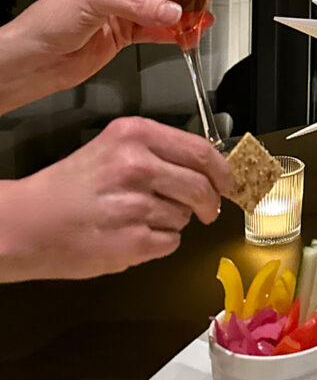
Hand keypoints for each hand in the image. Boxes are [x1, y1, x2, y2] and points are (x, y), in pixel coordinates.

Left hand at [0, 0, 223, 111]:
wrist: (37, 59)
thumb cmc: (48, 20)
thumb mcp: (95, 0)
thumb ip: (137, 5)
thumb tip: (171, 10)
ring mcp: (121, 9)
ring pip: (161, 5)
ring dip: (183, 9)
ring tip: (205, 8)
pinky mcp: (125, 32)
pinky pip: (157, 29)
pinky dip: (175, 32)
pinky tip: (190, 31)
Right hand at [0, 117, 230, 281]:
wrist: (25, 224)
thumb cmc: (68, 189)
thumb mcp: (112, 149)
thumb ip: (160, 153)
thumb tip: (209, 169)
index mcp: (135, 136)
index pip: (202, 152)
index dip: (222, 172)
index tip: (227, 182)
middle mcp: (138, 166)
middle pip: (203, 187)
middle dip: (209, 203)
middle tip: (205, 210)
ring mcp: (137, 205)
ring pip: (185, 216)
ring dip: (173, 221)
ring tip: (137, 217)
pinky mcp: (134, 240)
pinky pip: (170, 242)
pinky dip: (158, 243)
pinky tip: (131, 234)